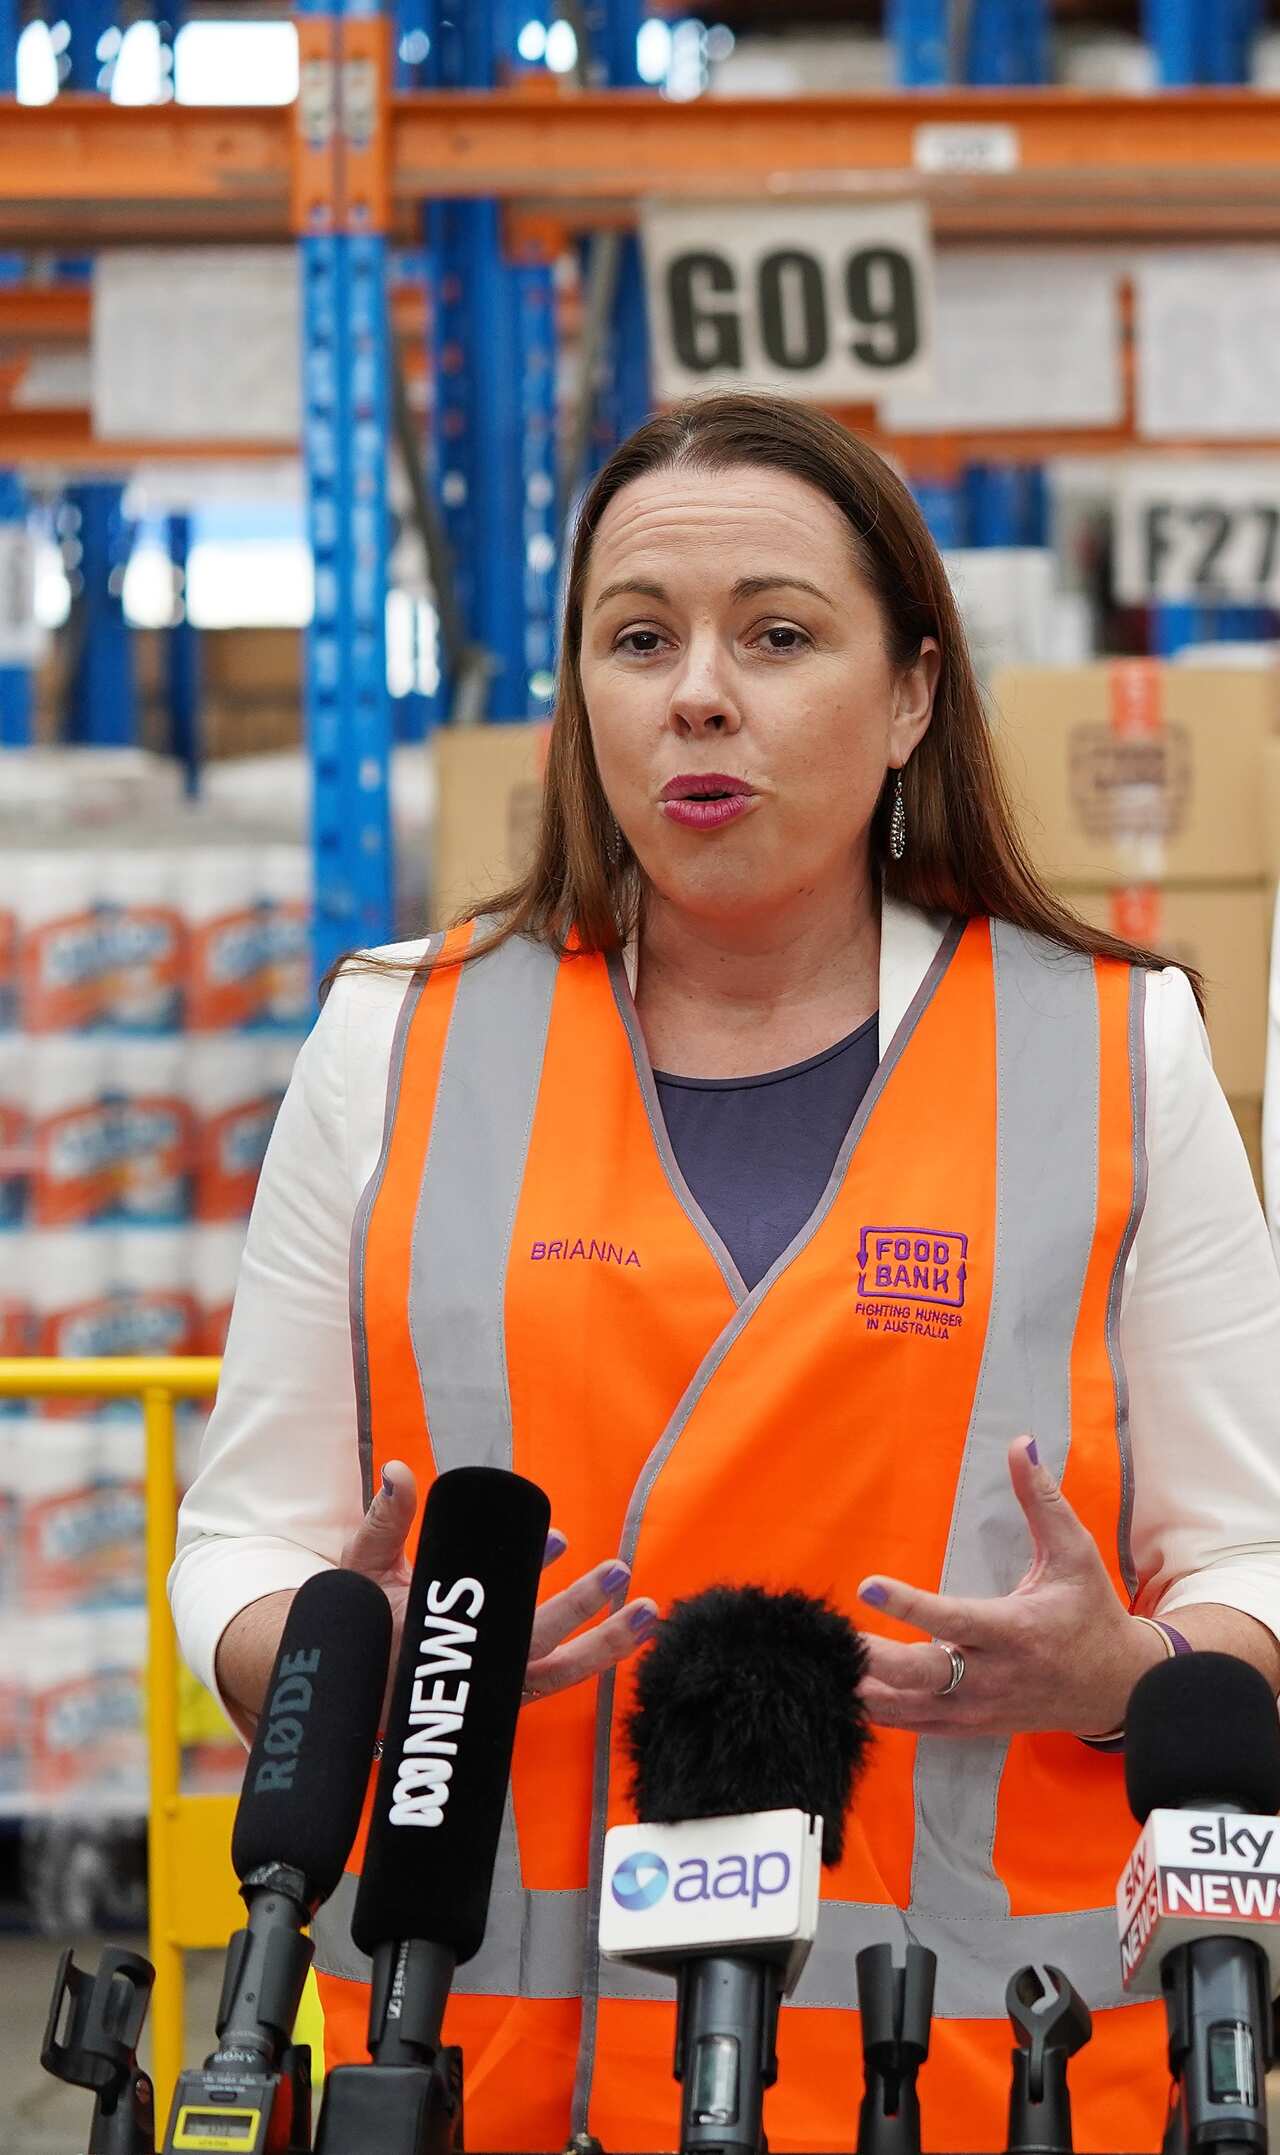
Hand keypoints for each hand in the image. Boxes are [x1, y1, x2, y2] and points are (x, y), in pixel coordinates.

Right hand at [339, 1461, 657, 1715]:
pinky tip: (629, 1623)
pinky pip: (559, 1677)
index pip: (493, 1619)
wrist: (357, 1681)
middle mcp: (472, 1668)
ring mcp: (496, 1684)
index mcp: (437, 1641)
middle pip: (535, 1643)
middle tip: (617, 1570)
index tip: (558, 1539)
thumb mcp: (364, 1567)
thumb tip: (401, 1471)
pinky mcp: (511, 1689)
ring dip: (607, 1643)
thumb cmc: (361, 1620)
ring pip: (560, 1671)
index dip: (528, 1579)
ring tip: (650, 1609)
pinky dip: (596, 1654)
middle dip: (579, 1607)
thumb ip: (386, 1519)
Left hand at [856, 1438, 1165, 1738]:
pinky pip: (918, 1725)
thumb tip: (1020, 1444)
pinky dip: (881, 1713)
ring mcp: (981, 1708)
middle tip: (835, 1639)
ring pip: (913, 1709)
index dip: (908, 1605)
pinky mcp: (972, 1725)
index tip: (867, 1585)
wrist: (1118, 1689)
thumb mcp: (1074, 1553)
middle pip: (925, 1675)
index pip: (954, 1619)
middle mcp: (995, 1676)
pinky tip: (846, 1693)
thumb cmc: (1091, 1613)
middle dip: (875, 1660)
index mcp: (1017, 1631)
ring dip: (868, 1690)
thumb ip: (1042, 1500)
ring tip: (825, 1668)